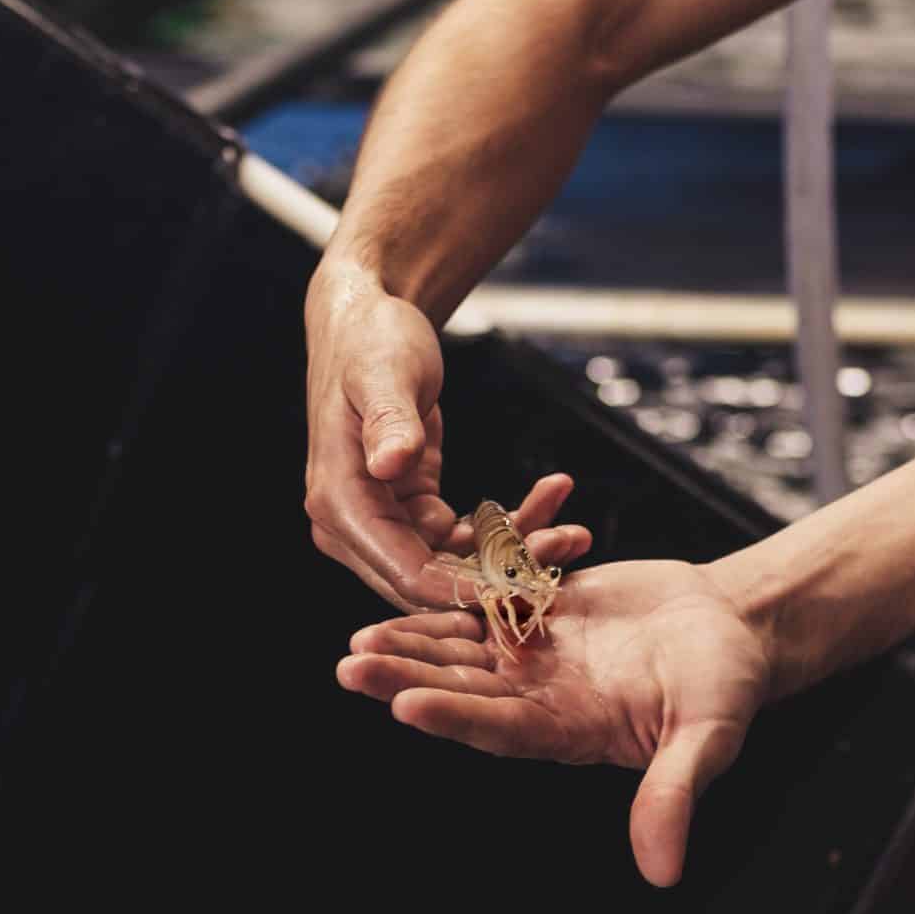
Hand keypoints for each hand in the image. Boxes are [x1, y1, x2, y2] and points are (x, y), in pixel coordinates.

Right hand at [304, 262, 589, 610]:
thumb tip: (390, 464)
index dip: (463, 589)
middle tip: (565, 548)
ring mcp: (382, 522)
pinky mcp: (411, 512)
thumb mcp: (384, 374)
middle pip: (431, 581)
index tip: (521, 584)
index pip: (404, 571)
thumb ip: (389, 422)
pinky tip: (550, 501)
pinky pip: (463, 540)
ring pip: (455, 566)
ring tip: (575, 531)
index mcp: (339, 503)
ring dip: (514, 556)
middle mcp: (353, 526)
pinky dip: (507, 530)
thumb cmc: (371, 341)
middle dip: (499, 577)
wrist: (368, 324)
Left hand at [335, 560, 770, 886]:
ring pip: (463, 649)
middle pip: (464, 688)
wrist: (735, 625)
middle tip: (351, 665)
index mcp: (570, 730)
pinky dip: (451, 595)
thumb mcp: (707, 738)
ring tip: (360, 640)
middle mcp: (542, 698)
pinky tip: (409, 585)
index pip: (499, 728)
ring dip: (413, 641)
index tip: (405, 707)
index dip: (454, 717)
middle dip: (407, 677)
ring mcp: (538, 656)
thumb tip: (662, 875)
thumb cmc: (727, 686)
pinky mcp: (543, 611)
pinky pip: (488, 601)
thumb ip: (674, 795)